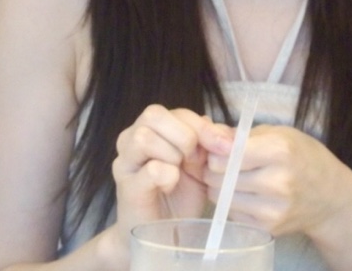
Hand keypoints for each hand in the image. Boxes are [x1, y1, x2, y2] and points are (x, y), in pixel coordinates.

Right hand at [111, 105, 213, 242]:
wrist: (161, 238)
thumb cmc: (179, 199)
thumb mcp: (200, 167)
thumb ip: (209, 144)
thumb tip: (227, 133)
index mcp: (151, 129)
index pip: (176, 112)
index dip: (202, 126)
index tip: (224, 146)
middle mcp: (131, 139)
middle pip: (153, 114)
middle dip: (184, 135)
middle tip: (196, 160)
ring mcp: (125, 162)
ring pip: (145, 137)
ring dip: (172, 155)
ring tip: (179, 174)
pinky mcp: (127, 188)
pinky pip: (150, 170)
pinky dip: (168, 176)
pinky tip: (169, 186)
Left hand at [202, 123, 351, 240]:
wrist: (331, 198)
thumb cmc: (304, 156)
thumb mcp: (280, 133)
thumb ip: (243, 134)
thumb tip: (210, 132)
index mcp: (279, 151)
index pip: (228, 153)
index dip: (216, 148)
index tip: (217, 146)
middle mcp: (276, 182)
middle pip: (221, 176)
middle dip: (212, 166)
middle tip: (218, 161)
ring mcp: (273, 209)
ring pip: (222, 196)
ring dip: (218, 185)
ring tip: (228, 176)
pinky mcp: (269, 228)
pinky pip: (232, 213)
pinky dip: (230, 202)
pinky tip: (242, 192)